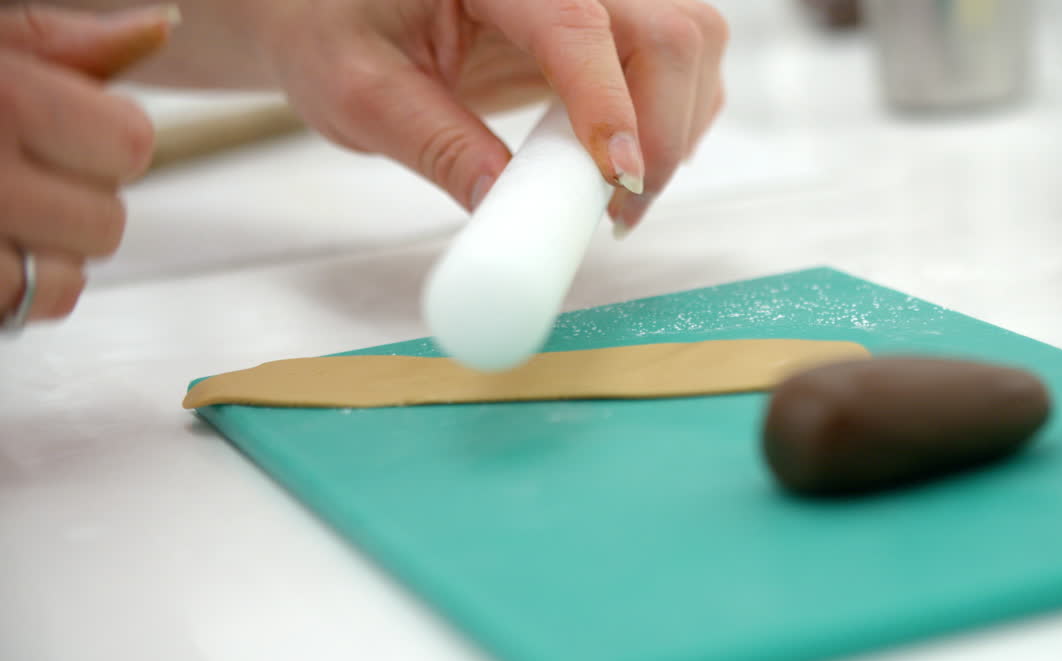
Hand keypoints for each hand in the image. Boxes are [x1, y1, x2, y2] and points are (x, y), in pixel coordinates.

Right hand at [0, 4, 172, 327]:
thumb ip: (60, 41)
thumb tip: (160, 26)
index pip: (131, 145)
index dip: (111, 139)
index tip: (74, 128)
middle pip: (106, 222)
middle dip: (77, 201)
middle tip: (17, 170)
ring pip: (65, 282)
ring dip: (44, 255)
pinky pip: (17, 310)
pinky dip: (9, 292)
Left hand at [252, 0, 726, 230]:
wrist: (341, 7)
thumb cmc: (338, 31)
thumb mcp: (361, 91)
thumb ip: (434, 144)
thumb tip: (505, 203)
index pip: (575, 23)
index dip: (608, 103)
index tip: (613, 182)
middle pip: (668, 28)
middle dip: (662, 128)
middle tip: (618, 210)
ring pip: (694, 38)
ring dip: (679, 123)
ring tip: (620, 194)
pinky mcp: (612, 18)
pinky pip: (684, 54)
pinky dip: (677, 113)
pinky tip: (627, 159)